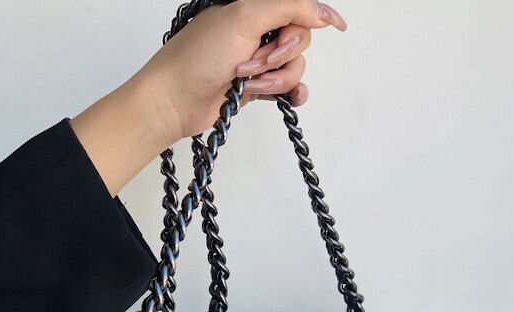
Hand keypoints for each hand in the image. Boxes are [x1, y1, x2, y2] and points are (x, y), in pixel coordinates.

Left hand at [72, 0, 347, 195]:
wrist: (175, 100)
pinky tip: (291, 99)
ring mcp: (257, 62)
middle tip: (252, 60)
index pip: (296, 8)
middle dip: (281, 54)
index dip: (316, 15)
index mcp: (253, 9)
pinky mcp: (256, 88)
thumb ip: (286, 8)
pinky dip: (291, 93)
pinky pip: (288, 89)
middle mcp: (257, 32)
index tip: (338, 26)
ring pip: (293, 67)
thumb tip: (321, 11)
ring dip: (275, 77)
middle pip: (299, 39)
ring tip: (246, 81)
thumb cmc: (199, 57)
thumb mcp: (244, 19)